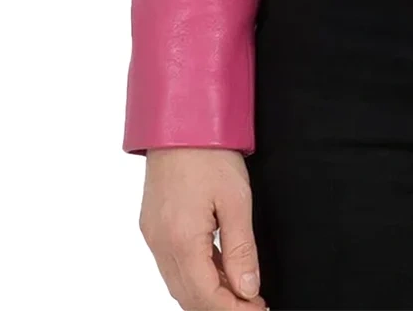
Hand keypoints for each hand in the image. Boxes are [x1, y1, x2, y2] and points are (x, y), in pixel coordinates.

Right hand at [140, 147, 265, 308]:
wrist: (180, 120)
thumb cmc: (209, 152)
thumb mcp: (237, 200)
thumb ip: (241, 250)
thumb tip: (248, 289)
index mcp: (180, 241)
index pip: (205, 297)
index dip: (234, 310)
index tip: (259, 309)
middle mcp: (160, 244)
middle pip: (189, 296)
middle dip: (221, 307)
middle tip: (254, 304)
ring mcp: (153, 236)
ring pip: (179, 283)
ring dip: (208, 293)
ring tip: (241, 290)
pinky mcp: (153, 226)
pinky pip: (173, 265)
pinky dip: (197, 274)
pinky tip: (220, 269)